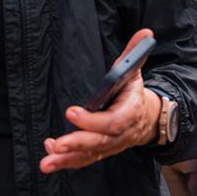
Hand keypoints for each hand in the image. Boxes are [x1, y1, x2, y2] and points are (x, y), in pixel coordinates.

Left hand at [39, 29, 160, 172]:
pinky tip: (50, 160)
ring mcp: (111, 145)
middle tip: (58, 144)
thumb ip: (134, 53)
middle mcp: (121, 133)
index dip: (94, 120)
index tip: (72, 112)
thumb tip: (145, 33)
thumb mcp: (135, 71)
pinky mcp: (100, 151)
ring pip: (90, 154)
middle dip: (78, 143)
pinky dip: (67, 162)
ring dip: (68, 159)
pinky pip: (84, 159)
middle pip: (100, 142)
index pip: (114, 120)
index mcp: (130, 111)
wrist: (148, 118)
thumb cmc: (134, 92)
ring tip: (48, 159)